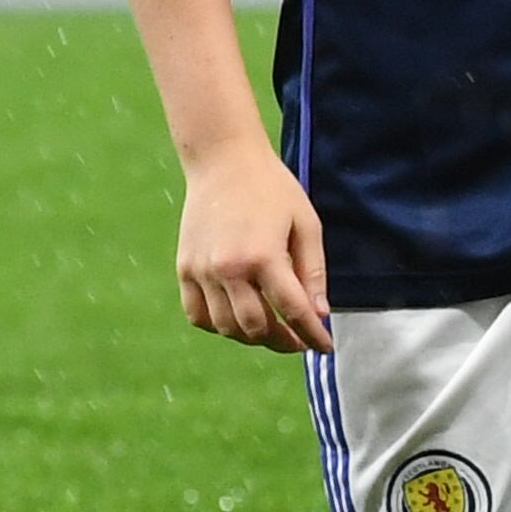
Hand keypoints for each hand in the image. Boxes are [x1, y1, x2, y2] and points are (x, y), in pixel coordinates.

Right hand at [180, 145, 331, 353]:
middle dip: (282, 341)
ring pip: (225, 326)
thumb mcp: (306, 224)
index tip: (326, 348)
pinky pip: (198, 314)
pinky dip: (218, 326)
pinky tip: (237, 321)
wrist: (224, 163)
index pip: (292, 310)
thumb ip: (313, 271)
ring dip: (251, 337)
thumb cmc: (273, 190)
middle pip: (255, 327)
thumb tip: (319, 313)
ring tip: (272, 331)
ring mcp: (201, 271)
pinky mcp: (184, 269)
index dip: (312, 333)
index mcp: (263, 256)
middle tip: (299, 340)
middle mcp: (228, 269)